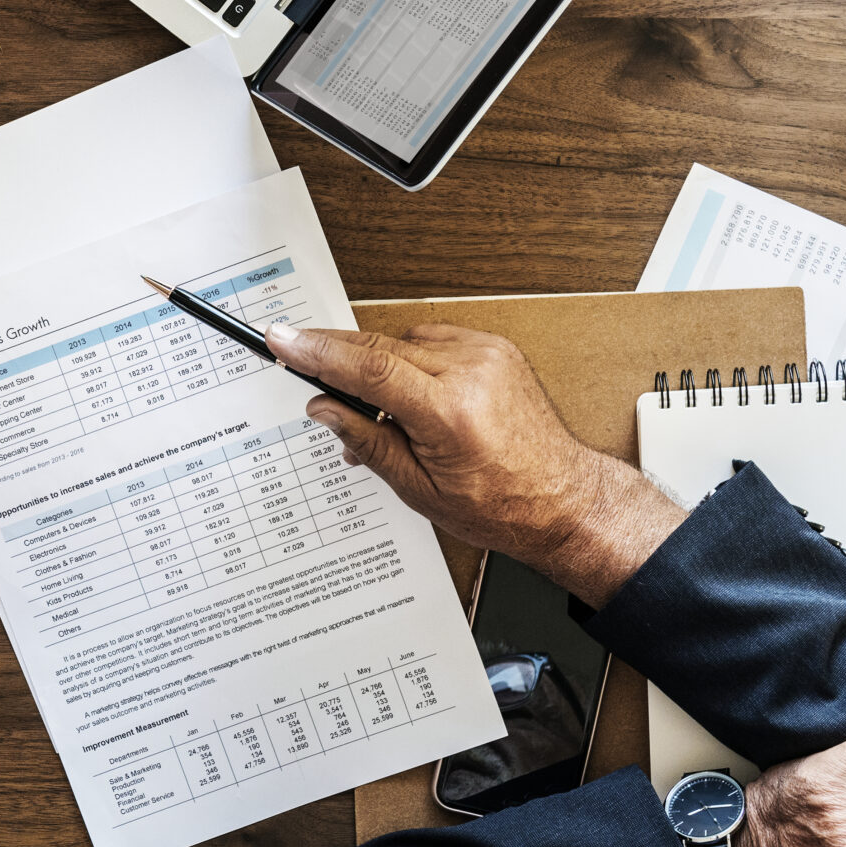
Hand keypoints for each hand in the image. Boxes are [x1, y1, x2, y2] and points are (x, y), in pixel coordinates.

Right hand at [268, 322, 682, 604]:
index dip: (318, 352)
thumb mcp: (420, 490)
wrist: (562, 498)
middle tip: (298, 361)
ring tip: (381, 414)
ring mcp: (486, 355)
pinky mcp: (494, 348)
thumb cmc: (502, 505)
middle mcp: (471, 373)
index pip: (369, 368)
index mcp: (450, 413)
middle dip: (335, 355)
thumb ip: (367, 441)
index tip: (283, 340)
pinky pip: (432, 341)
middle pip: (380, 346)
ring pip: (403, 342)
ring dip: (378, 366)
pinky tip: (412, 396)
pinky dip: (411, 361)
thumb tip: (325, 408)